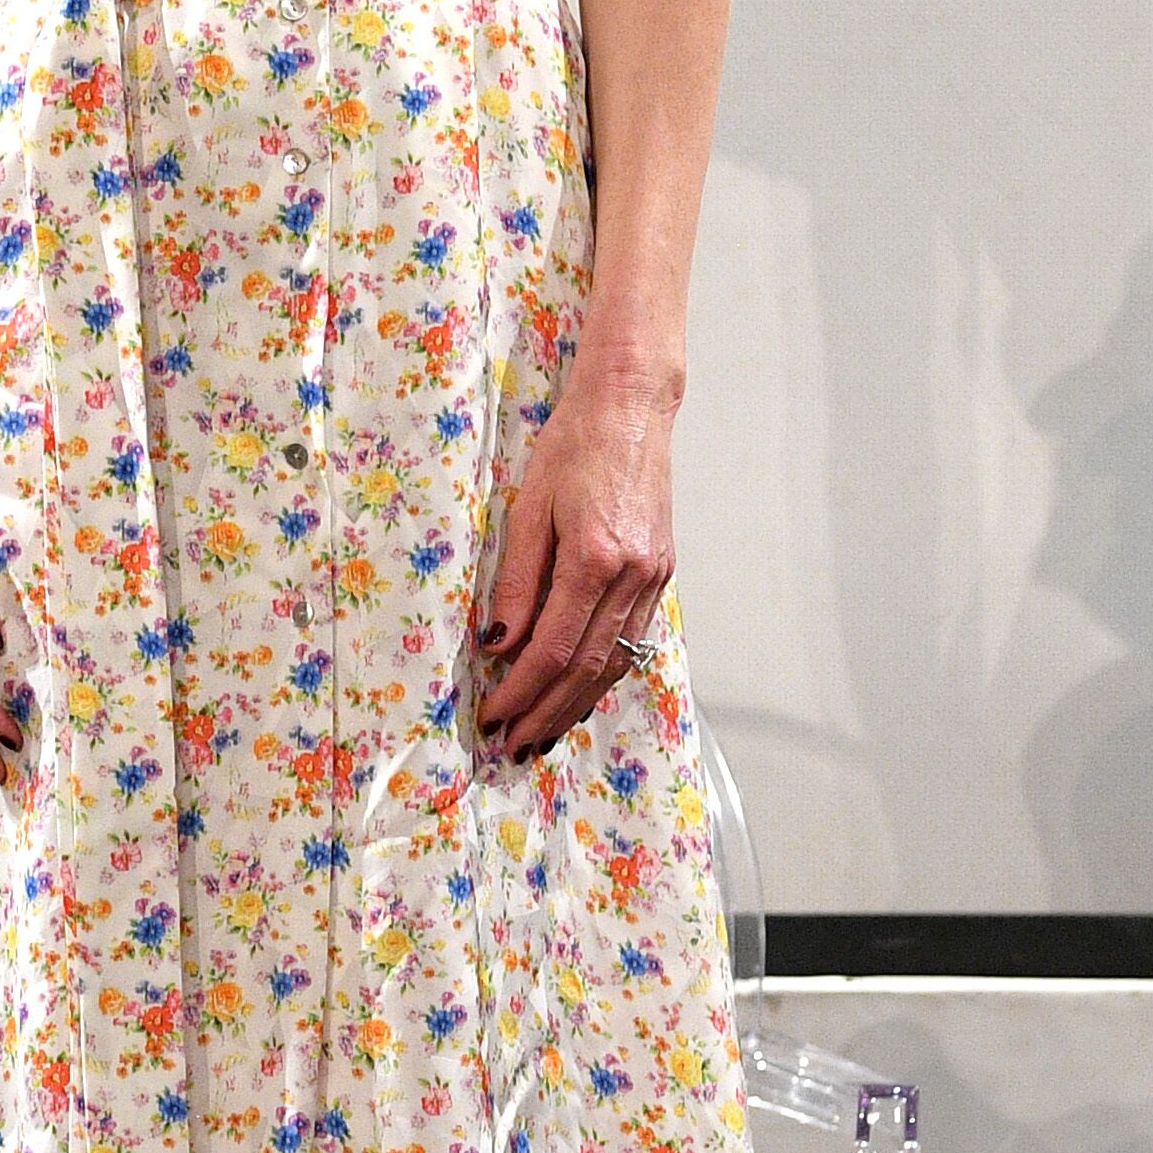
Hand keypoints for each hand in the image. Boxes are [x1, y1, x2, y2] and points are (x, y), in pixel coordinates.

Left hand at [475, 364, 673, 763]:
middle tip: (512, 744)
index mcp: (595, 557)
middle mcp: (632, 576)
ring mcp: (653, 577)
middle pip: (587, 667)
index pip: (555, 648)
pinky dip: (603, 675)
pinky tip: (579, 693)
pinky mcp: (660, 573)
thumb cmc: (573, 445)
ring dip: (575, 705)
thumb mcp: (530, 507)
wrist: (631, 407)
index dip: (522, 689)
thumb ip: (517, 582)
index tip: (493, 714)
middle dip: (546, 711)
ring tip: (540, 735)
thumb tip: (499, 644)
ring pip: (616, 663)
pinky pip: (632, 641)